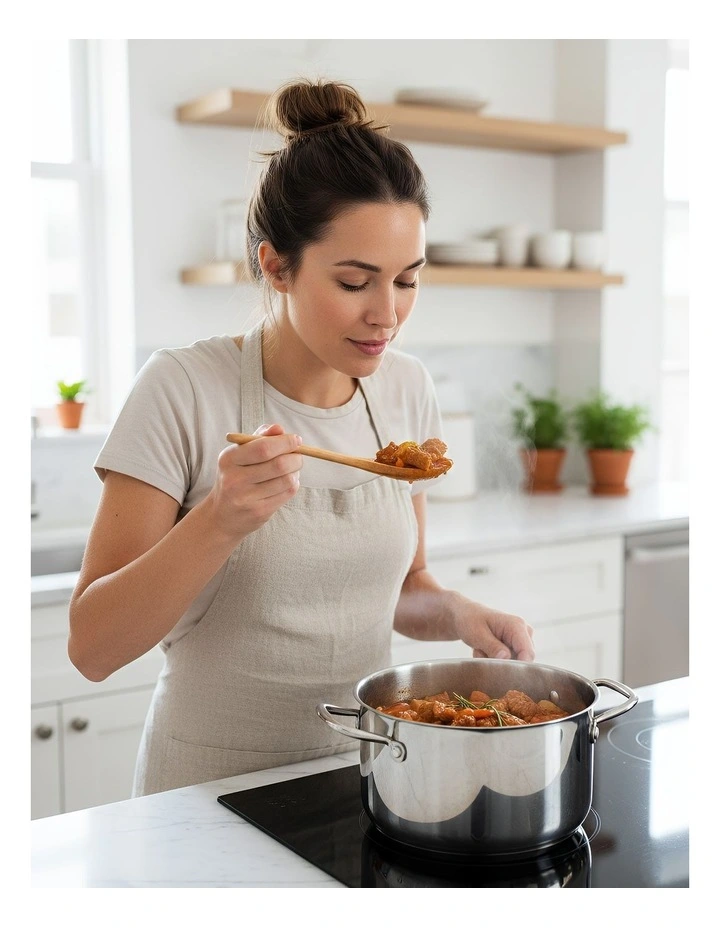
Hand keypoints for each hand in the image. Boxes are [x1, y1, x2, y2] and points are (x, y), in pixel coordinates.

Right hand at [202, 423, 302, 540]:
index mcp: (229, 459)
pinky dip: (293, 484)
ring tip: (291, 470)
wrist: (221, 516)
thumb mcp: (240, 455)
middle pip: (279, 464)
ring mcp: (246, 498)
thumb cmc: (235, 477)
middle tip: (298, 455)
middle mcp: (234, 479)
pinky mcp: (258, 512)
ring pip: (286, 480)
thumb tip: (279, 428)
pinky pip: (287, 493)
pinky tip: (286, 482)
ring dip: (295, 472)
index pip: (263, 448)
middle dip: (295, 457)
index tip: (296, 440)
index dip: (285, 442)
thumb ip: (259, 438)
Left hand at [452, 595, 534, 661]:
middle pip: (521, 661)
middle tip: (481, 654)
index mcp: (517, 626)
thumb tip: (507, 658)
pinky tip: (483, 651)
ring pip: (512, 663)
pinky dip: (493, 660)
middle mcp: (523, 632)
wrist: (465, 615)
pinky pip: (507, 662)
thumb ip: (492, 646)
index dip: (518, 667)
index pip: (528, 653)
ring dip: (494, 661)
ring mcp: (520, 640)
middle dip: (500, 663)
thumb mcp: (477, 634)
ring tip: (480, 650)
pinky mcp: (515, 647)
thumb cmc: (470, 620)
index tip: (500, 672)